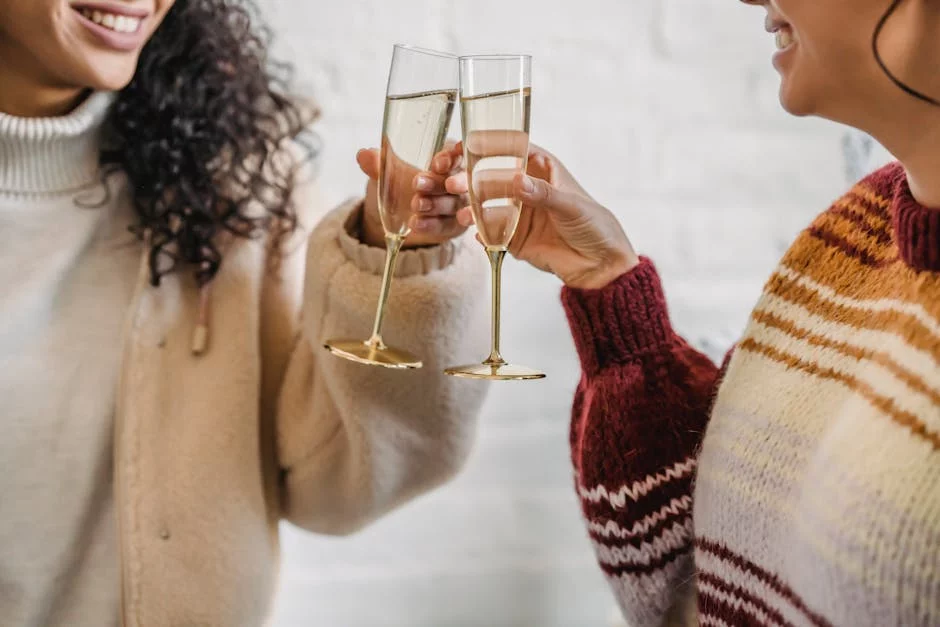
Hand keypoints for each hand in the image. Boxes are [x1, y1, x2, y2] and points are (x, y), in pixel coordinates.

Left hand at [356, 141, 468, 248]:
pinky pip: (447, 225)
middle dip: (438, 182)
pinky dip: (432, 225)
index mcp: (446, 159)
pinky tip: (416, 224)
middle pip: (457, 180)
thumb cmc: (398, 183)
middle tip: (418, 184)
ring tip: (416, 205)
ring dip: (435, 204)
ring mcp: (458, 204)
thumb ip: (378, 163)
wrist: (394, 216)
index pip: (456, 155)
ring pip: (454, 204)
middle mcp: (457, 180)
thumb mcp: (387, 172)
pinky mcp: (454, 225)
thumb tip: (363, 155)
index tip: (436, 164)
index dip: (450, 158)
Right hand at [447, 139, 638, 288]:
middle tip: (456, 184)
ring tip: (465, 215)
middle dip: (473, 180)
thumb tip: (516, 180)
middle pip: (493, 177)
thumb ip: (543, 193)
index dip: (491, 146)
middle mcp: (527, 189)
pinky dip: (483, 233)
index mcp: (543, 170)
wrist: (601, 266)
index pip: (513, 150)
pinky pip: (493, 233)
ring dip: (473, 208)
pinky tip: (479, 235)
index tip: (468, 146)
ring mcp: (519, 214)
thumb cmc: (595, 225)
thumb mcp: (570, 205)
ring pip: (488, 205)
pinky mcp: (514, 239)